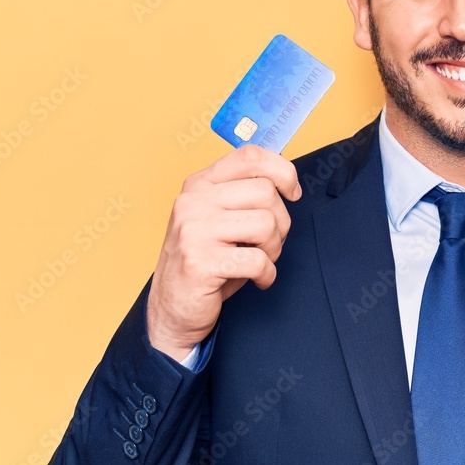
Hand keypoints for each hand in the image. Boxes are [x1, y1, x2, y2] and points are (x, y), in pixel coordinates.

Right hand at [146, 145, 300, 360]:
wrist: (172, 308)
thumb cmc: (206, 260)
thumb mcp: (220, 217)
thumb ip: (244, 194)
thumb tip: (286, 179)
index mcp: (200, 184)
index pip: (250, 156)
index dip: (282, 171)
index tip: (292, 193)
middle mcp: (193, 201)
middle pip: (266, 192)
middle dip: (281, 222)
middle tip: (270, 243)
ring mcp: (194, 230)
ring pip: (266, 224)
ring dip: (274, 249)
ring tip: (260, 261)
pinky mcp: (200, 262)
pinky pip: (258, 260)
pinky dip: (267, 275)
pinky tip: (257, 280)